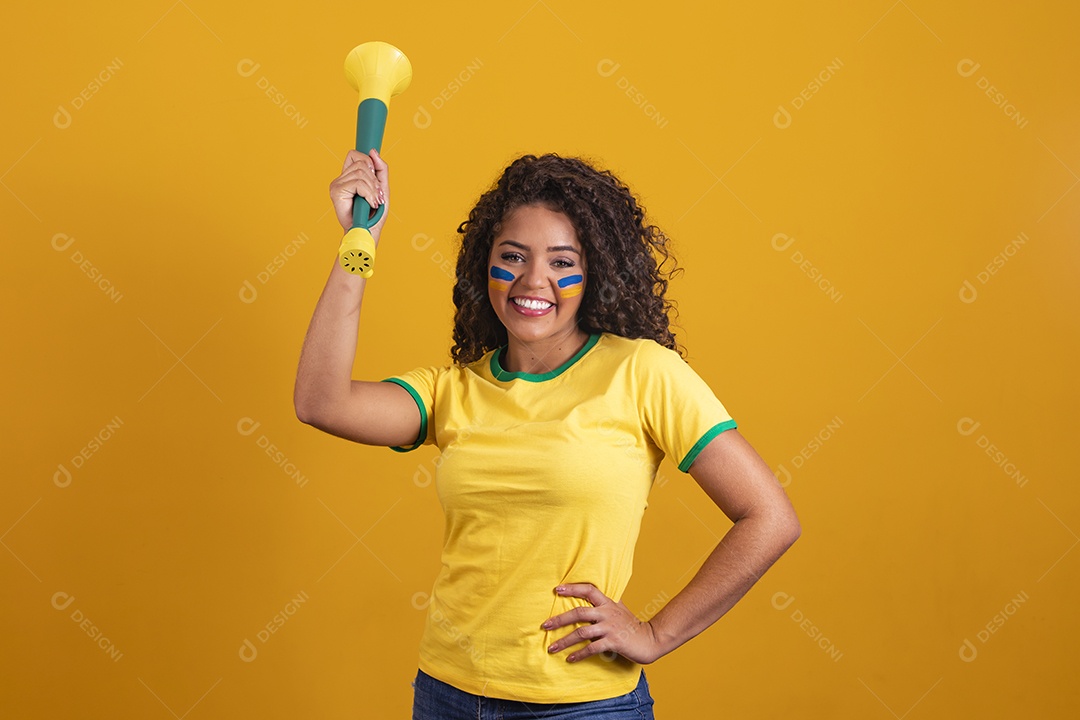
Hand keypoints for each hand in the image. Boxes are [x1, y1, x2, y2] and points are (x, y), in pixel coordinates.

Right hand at [329, 148, 388, 236]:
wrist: (367, 232)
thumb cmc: (373, 214)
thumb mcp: (381, 188)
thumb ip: (380, 169)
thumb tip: (372, 151)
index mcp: (348, 176)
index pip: (354, 155)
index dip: (368, 162)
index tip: (375, 179)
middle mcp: (340, 178)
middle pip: (361, 163)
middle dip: (375, 180)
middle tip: (377, 195)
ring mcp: (337, 184)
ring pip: (361, 173)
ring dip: (373, 189)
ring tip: (374, 202)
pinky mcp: (336, 191)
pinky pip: (358, 183)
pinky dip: (369, 193)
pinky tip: (370, 203)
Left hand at [542, 583, 663, 664]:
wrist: (650, 639)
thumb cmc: (632, 625)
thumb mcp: (620, 609)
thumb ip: (606, 603)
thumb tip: (592, 596)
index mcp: (608, 603)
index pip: (589, 590)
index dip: (573, 588)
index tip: (557, 589)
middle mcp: (607, 613)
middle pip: (579, 612)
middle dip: (560, 619)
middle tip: (545, 626)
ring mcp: (610, 628)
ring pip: (582, 632)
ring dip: (565, 641)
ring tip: (552, 648)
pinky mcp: (613, 642)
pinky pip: (592, 648)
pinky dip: (579, 654)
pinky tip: (570, 659)